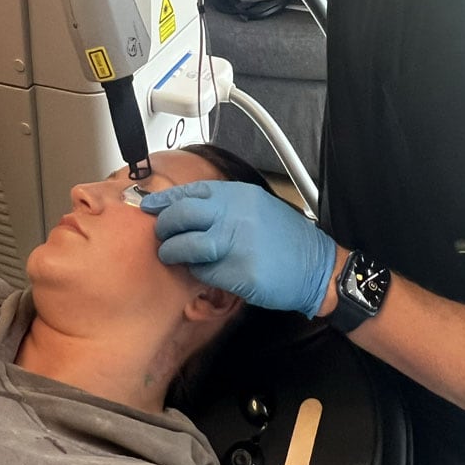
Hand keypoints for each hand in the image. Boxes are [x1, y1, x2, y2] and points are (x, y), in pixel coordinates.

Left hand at [143, 181, 336, 317]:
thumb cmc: (284, 239)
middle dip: (165, 226)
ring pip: (187, 245)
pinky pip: (203, 272)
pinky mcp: (239, 272)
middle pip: (182, 215)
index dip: (164, 200)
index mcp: (239, 196)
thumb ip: (224, 204)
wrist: (316, 267)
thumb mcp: (256, 207)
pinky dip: (197, 273)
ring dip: (174, 252)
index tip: (149, 207)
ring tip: (174, 256)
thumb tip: (184, 206)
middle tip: (162, 235)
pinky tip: (203, 271)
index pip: (190, 192)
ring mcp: (237, 243)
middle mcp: (236, 215)